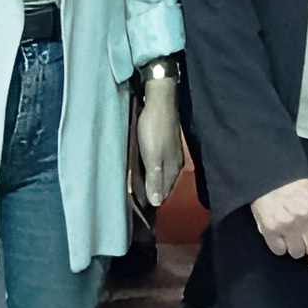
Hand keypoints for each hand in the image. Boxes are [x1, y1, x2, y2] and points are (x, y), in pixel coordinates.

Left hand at [132, 78, 184, 211]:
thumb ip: (155, 180)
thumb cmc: (154, 130)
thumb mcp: (152, 158)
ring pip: (160, 172)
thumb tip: (157, 204)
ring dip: (149, 179)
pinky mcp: (164, 142)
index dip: (152, 200)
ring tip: (134, 184)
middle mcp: (174, 163)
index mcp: (173, 169)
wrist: (159, 101)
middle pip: (163, 184)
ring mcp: (170, 152)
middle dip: (151, 191)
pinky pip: (157, 162)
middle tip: (132, 197)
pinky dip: (149, 167)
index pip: (163, 193)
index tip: (137, 207)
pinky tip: (141, 166)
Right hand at [251, 178, 307, 265]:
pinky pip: (280, 251)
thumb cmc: (299, 188)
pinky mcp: (270, 229)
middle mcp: (305, 217)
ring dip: (297, 248)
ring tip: (294, 234)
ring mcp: (287, 224)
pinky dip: (281, 246)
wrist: (272, 176)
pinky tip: (281, 234)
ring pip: (297, 253)